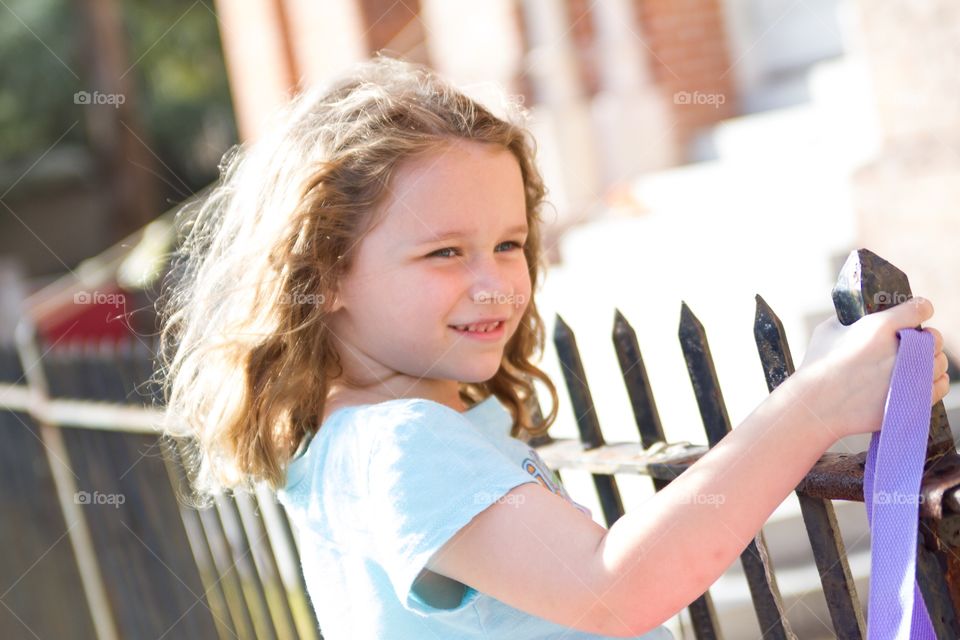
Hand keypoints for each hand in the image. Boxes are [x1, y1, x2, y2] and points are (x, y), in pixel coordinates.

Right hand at [791, 297, 949, 441]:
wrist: (816, 406)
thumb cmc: (817, 367)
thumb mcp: (828, 331)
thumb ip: (852, 321)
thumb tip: (861, 318)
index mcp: (882, 326)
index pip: (920, 307)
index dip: (918, 309)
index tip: (913, 314)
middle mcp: (903, 349)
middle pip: (934, 337)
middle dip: (924, 338)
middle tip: (910, 344)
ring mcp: (911, 376)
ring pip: (939, 362)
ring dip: (929, 360)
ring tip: (913, 364)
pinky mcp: (914, 400)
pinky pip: (940, 385)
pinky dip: (934, 381)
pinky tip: (920, 379)